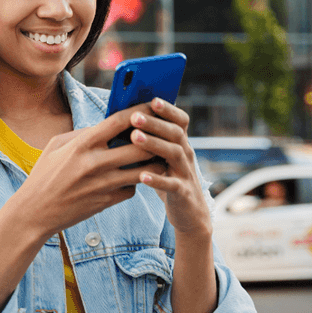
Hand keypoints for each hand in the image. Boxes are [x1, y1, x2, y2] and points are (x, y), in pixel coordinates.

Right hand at [14, 107, 168, 238]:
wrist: (35, 212)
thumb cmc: (44, 175)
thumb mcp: (56, 146)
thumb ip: (83, 133)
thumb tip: (108, 125)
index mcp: (82, 144)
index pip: (119, 121)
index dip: (141, 111)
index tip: (153, 107)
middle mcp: (95, 163)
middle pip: (141, 147)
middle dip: (155, 140)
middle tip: (161, 136)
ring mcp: (103, 184)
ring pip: (145, 170)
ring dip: (153, 163)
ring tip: (156, 156)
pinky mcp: (107, 202)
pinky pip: (133, 188)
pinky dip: (135, 182)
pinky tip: (132, 178)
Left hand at [126, 98, 211, 236]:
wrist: (189, 213)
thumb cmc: (167, 177)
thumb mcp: (160, 156)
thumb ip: (148, 139)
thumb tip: (121, 118)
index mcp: (179, 143)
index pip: (180, 120)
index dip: (168, 109)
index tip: (152, 99)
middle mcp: (185, 154)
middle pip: (175, 133)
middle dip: (155, 123)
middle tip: (135, 116)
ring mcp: (186, 173)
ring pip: (174, 154)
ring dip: (154, 144)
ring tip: (135, 138)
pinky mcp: (183, 193)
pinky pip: (171, 185)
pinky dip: (158, 179)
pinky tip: (142, 175)